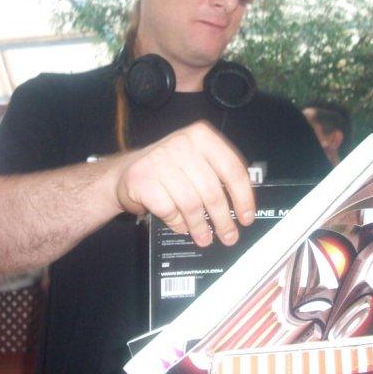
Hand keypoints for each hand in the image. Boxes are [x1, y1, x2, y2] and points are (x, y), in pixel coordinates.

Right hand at [115, 121, 255, 246]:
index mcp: (202, 136)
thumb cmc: (169, 169)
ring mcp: (160, 161)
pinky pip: (169, 210)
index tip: (246, 217)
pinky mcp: (143, 179)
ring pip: (192, 204)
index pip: (232, 168)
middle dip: (223, 219)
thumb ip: (219, 175)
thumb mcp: (197, 161)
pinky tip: (181, 226)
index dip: (243, 197)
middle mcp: (182, 144)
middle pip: (212, 191)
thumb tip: (243, 207)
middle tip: (229, 236)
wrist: (126, 171)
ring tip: (204, 237)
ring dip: (200, 226)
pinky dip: (177, 223)